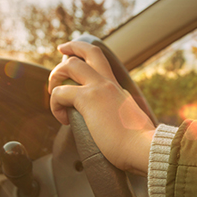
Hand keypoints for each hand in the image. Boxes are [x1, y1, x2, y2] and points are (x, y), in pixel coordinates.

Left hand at [48, 41, 154, 175]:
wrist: (144, 148)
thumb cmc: (139, 145)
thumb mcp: (132, 125)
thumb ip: (123, 120)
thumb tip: (119, 127)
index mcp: (119, 90)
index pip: (102, 65)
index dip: (87, 61)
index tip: (77, 64)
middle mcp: (109, 84)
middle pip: (91, 51)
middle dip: (72, 48)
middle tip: (61, 50)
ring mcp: (99, 88)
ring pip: (71, 64)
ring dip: (56, 76)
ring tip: (53, 92)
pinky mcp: (88, 99)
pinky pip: (60, 92)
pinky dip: (55, 104)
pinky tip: (63, 119)